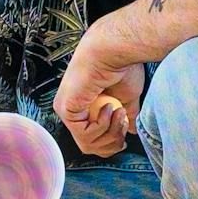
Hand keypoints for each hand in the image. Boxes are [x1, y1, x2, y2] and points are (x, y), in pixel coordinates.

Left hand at [54, 19, 149, 159]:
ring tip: (118, 111)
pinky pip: (84, 135)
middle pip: (90, 147)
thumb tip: (131, 130)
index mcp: (84, 106)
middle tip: (123, 121)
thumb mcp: (126, 97)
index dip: (113, 142)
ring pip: (88, 144)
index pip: (93, 140)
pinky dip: (102, 125)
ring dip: (110, 132)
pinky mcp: (66, 110)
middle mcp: (71, 109)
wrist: (115, 51)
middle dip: (113, 141)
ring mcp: (66, 110)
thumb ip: (125, 115)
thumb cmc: (122, 68)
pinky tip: (108, 106)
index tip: (127, 131)